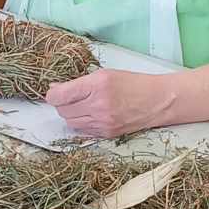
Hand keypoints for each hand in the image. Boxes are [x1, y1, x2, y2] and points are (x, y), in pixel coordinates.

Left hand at [46, 68, 169, 139]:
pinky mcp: (106, 133)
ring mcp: (103, 122)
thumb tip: (55, 89)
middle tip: (71, 97)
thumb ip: (79, 82)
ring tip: (83, 105)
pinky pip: (83, 131)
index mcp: (97, 85)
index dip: (52, 94)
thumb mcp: (105, 74)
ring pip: (70, 122)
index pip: (59, 96)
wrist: (157, 101)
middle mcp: (98, 105)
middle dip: (62, 103)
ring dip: (71, 114)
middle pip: (62, 110)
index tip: (54, 91)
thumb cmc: (133, 84)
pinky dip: (82, 123)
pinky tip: (91, 114)